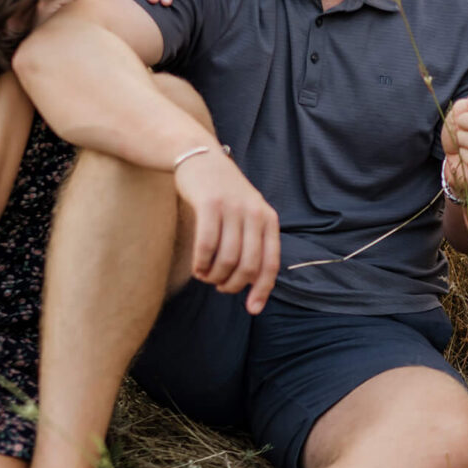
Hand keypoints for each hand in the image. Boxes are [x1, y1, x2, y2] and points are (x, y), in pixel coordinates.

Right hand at [173, 149, 280, 313]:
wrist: (200, 157)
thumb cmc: (223, 194)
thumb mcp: (247, 213)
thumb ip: (252, 242)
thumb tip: (251, 284)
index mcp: (268, 219)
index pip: (270, 264)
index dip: (262, 290)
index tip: (252, 309)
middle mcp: (254, 213)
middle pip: (247, 266)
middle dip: (232, 285)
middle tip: (219, 286)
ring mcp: (232, 208)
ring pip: (226, 259)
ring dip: (214, 276)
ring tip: (206, 275)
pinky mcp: (209, 203)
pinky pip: (207, 245)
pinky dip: (201, 263)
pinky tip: (197, 267)